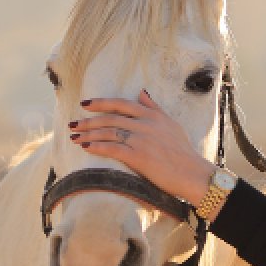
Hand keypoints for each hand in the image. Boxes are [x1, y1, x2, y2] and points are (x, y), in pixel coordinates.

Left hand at [69, 91, 216, 204]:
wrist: (192, 173)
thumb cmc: (183, 151)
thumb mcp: (171, 124)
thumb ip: (154, 108)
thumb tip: (142, 92)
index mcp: (152, 115)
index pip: (121, 104)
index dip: (101, 103)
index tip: (85, 104)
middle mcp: (145, 124)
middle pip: (110, 117)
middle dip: (88, 121)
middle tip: (73, 124)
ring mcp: (141, 139)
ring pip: (108, 132)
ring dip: (88, 134)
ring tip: (74, 137)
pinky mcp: (138, 156)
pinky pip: (112, 148)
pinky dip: (97, 146)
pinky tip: (86, 147)